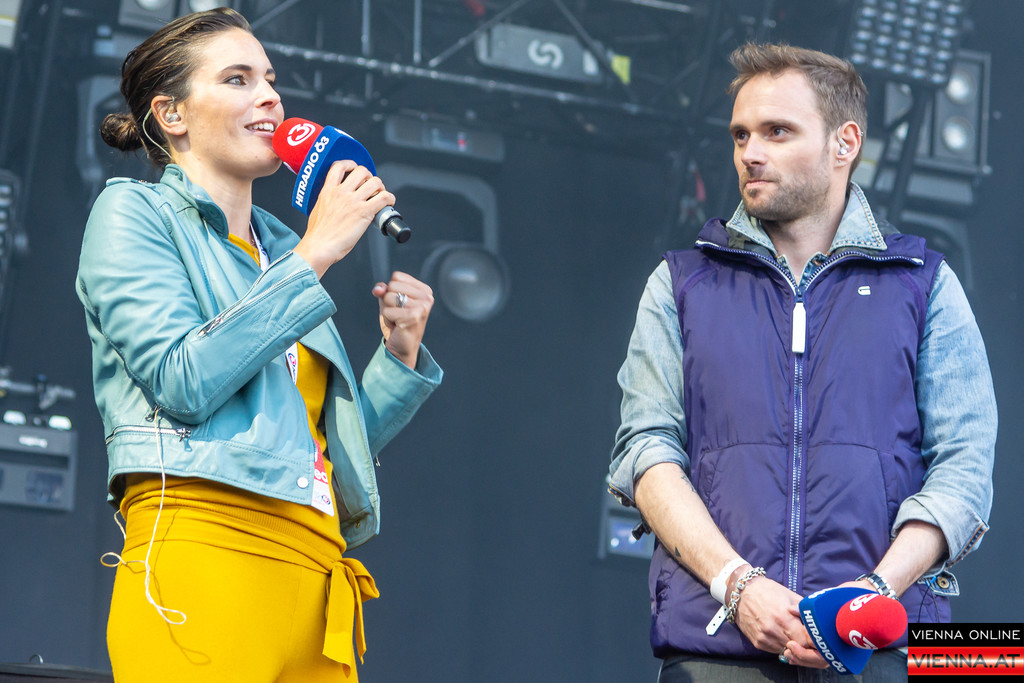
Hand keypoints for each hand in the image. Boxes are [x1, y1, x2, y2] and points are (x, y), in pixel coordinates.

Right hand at [293, 160, 395, 277]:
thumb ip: (327, 202)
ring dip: (381, 188)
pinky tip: (388, 204)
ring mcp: (353, 201)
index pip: (338, 166)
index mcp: (328, 191)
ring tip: (380, 196)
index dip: (351, 165)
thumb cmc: (317, 235)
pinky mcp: (364, 212)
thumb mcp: (317, 210)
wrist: (319, 247)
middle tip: (371, 187)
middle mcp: (341, 192)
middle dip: (369, 177)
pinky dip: (390, 199)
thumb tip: (336, 205)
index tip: (355, 170)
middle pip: (362, 171)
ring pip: (375, 182)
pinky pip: (384, 198)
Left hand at [372, 271, 432, 368]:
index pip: (397, 276)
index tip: (400, 305)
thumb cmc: (397, 323)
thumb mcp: (389, 302)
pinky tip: (397, 326)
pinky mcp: (412, 317)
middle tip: (398, 315)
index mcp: (425, 290)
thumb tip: (378, 289)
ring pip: (388, 297)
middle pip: (392, 285)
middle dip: (388, 301)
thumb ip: (383, 290)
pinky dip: (387, 319)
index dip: (391, 290)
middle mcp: (427, 297)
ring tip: (397, 320)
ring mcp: (421, 307)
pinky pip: (386, 310)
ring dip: (387, 311)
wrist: (402, 348)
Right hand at [732, 576, 828, 668]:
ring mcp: (764, 637)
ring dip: (792, 646)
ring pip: (787, 652)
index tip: (814, 636)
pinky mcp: (757, 642)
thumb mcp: (790, 595)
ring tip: (792, 634)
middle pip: (798, 649)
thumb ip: (804, 611)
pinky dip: (781, 645)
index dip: (813, 641)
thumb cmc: (767, 590)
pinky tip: (780, 634)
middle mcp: (773, 630)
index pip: (806, 641)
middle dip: (804, 645)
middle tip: (805, 637)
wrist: (741, 592)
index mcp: (784, 617)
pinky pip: (775, 651)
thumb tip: (817, 622)